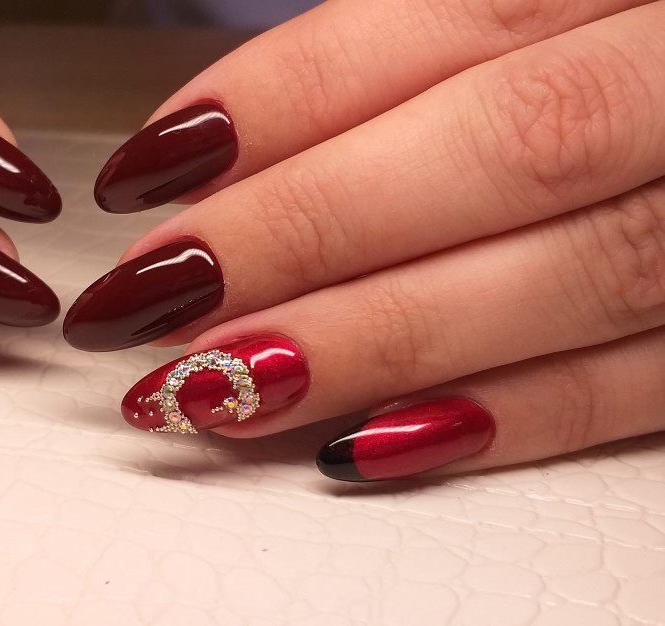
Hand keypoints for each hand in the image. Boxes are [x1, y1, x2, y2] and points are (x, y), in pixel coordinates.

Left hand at [64, 0, 664, 480]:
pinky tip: (372, 445)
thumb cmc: (627, 41)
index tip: (148, 170)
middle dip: (306, 232)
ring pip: (576, 274)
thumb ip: (431, 43)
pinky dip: (515, 418)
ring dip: (379, 341)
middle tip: (151, 301)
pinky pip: (658, 383)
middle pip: (508, 148)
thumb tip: (234, 142)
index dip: (285, 100)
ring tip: (221, 386)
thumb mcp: (555, 1)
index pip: (453, 20)